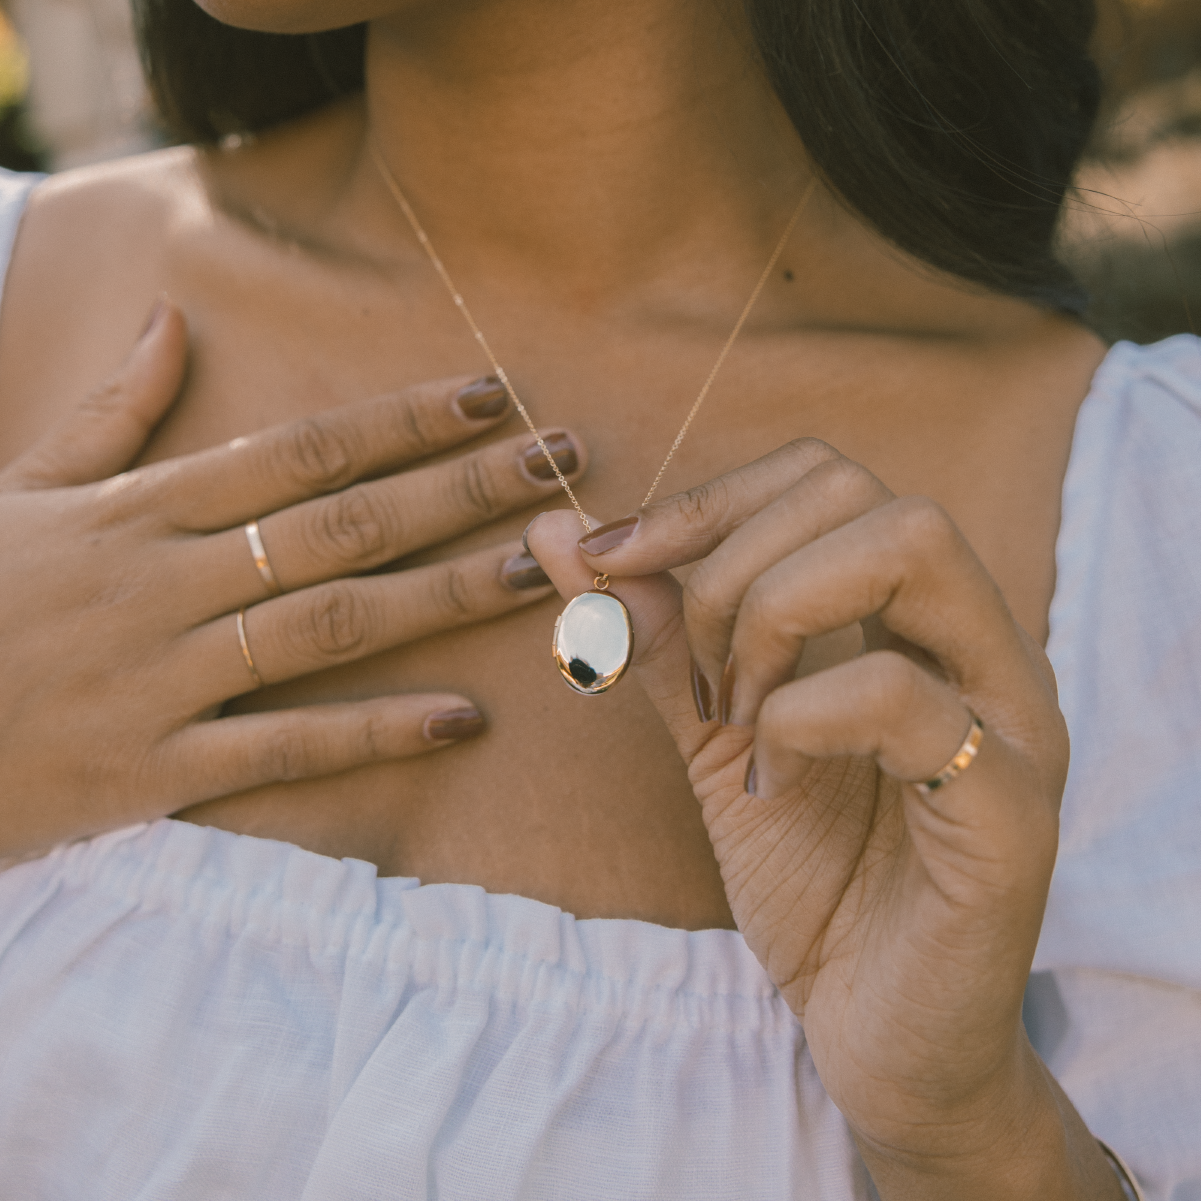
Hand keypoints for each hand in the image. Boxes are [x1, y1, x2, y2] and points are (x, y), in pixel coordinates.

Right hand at [0, 299, 584, 860]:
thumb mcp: (18, 491)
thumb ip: (108, 414)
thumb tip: (171, 320)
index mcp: (141, 511)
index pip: (301, 450)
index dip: (403, 420)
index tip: (490, 395)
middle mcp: (168, 582)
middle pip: (342, 525)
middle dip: (461, 490)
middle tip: (562, 465)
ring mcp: (165, 677)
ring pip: (332, 625)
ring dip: (447, 596)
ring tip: (544, 573)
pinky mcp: (153, 771)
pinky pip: (283, 750)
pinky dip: (374, 734)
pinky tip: (462, 718)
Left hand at [528, 440, 1122, 1198]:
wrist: (876, 1031)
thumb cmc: (812, 875)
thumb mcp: (713, 733)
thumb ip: (651, 631)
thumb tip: (560, 528)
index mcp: (915, 616)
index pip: (823, 476)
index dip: (707, 500)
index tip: (610, 561)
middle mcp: (978, 642)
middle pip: (865, 490)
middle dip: (734, 565)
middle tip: (697, 675)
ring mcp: (1010, 716)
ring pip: (911, 546)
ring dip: (772, 617)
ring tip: (735, 714)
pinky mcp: (1011, 809)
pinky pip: (905, 696)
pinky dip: (800, 719)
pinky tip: (768, 783)